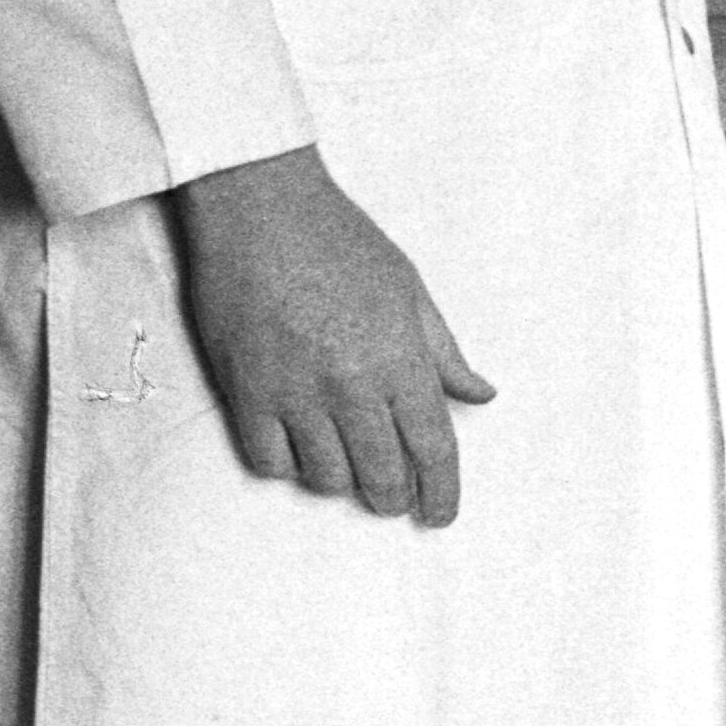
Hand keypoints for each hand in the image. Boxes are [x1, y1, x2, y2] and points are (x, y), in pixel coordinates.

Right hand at [166, 148, 494, 525]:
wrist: (261, 211)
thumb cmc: (340, 241)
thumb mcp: (411, 290)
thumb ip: (444, 353)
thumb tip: (480, 393)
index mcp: (400, 358)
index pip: (433, 447)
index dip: (442, 491)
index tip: (441, 514)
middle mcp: (350, 384)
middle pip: (382, 473)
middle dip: (394, 498)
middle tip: (397, 501)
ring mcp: (294, 392)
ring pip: (325, 476)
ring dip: (343, 483)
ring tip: (350, 469)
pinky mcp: (245, 392)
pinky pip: (269, 460)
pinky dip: (288, 467)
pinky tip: (301, 453)